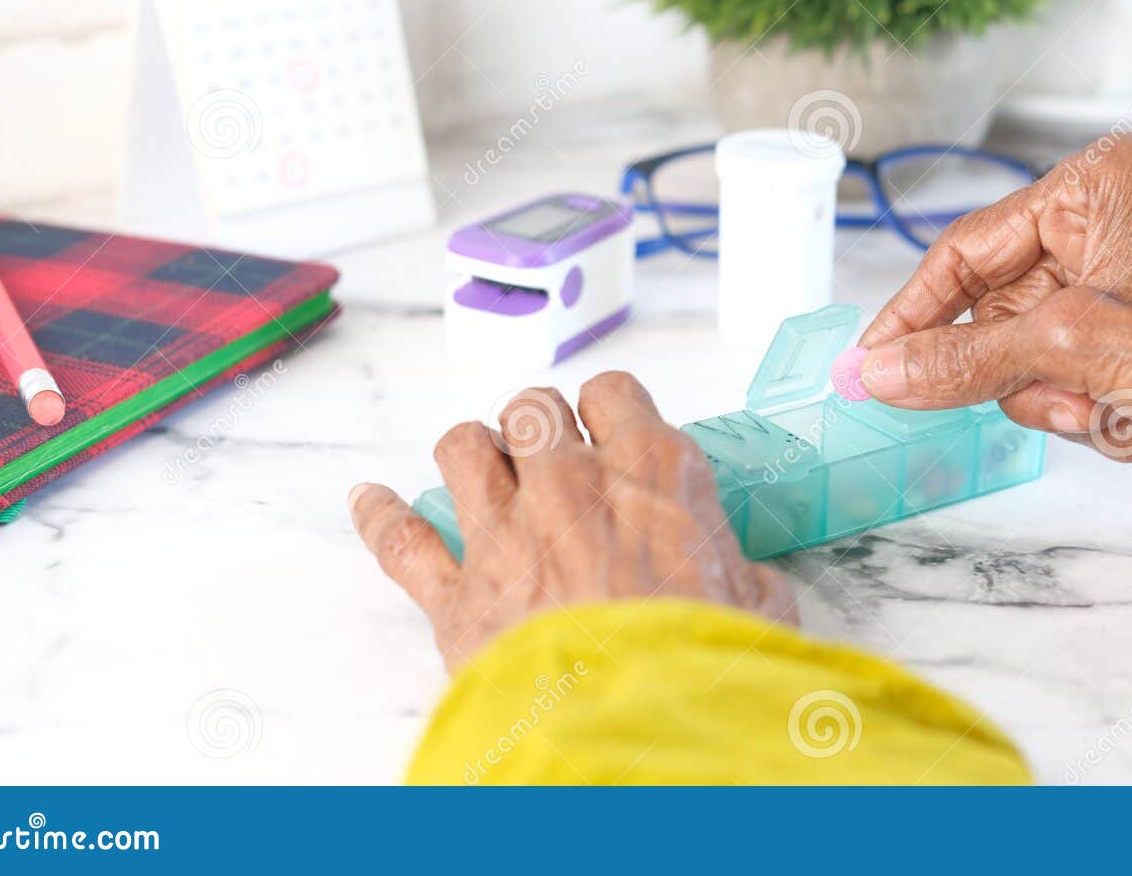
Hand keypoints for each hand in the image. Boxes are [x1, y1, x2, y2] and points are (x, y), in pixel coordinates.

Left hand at [349, 372, 797, 668]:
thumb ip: (745, 576)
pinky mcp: (457, 597)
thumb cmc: (704, 671)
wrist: (637, 739)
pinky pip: (400, 539)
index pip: (613, 393)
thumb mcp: (760, 612)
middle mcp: (570, 486)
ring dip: (473, 454)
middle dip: (540, 427)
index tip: (611, 433)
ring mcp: (505, 536)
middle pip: (532, 407)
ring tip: (485, 473)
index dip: (609, 411)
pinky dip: (380, 516)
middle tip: (552, 460)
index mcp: (651, 474)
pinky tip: (370, 501)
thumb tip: (748, 580)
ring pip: (462, 446)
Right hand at [858, 134, 1131, 582]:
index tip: (868, 364)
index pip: (967, 247)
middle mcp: (1115, 216)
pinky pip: (1069, 366)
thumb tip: (881, 370)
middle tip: (1051, 399)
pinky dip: (1088, 406)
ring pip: (1029, 346)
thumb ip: (963, 359)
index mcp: (1101, 183)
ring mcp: (1130, 272)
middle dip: (1017, 370)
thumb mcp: (1074, 354)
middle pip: (997, 306)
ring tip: (1108, 413)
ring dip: (1056, 396)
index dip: (913, 314)